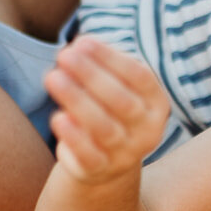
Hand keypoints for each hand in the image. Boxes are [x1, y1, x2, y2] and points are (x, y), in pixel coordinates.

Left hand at [44, 35, 169, 183]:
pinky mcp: (102, 169)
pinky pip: (90, 156)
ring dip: (77, 100)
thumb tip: (80, 44)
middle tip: (64, 55)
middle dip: (91, 75)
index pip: (140, 77)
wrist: (105, 160)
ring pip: (105, 128)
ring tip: (53, 77)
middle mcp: (148, 130)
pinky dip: (74, 137)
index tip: (82, 41)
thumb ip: (102, 64)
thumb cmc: (107, 108)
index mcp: (157, 103)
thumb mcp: (113, 84)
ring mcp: (127, 153)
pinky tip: (57, 117)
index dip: (111, 58)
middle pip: (122, 101)